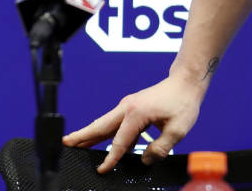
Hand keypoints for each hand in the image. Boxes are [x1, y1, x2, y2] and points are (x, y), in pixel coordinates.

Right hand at [62, 75, 205, 172]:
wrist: (187, 81)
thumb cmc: (183, 102)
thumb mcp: (178, 129)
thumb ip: (160, 148)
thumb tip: (145, 159)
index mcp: (136, 113)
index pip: (120, 141)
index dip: (111, 158)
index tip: (102, 170)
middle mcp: (127, 107)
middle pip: (100, 126)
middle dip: (81, 136)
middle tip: (64, 145)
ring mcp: (127, 106)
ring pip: (104, 123)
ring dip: (89, 134)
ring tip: (74, 145)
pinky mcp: (131, 107)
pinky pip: (114, 123)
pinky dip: (103, 132)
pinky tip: (99, 142)